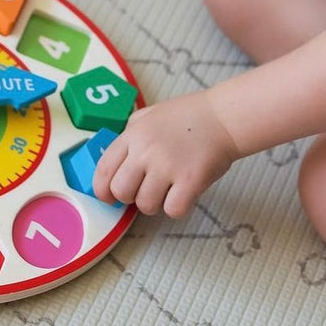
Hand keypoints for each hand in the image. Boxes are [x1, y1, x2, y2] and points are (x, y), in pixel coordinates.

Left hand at [93, 92, 239, 216]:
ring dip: (156, 202)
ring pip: (145, 206)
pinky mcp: (190, 181)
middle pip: (121, 192)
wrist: (223, 117)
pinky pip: (172, 211)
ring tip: (169, 187)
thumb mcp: (150, 115)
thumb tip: (114, 161)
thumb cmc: (188, 116)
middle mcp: (146, 150)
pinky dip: (178, 206)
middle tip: (146, 188)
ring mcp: (168, 166)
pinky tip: (184, 192)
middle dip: (130, 197)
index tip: (109, 196)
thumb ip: (130, 134)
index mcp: (134, 134)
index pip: (103, 169)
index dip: (102, 189)